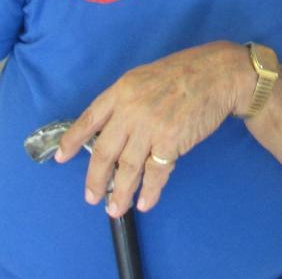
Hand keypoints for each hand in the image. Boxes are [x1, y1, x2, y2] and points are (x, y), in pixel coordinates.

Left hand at [55, 41, 249, 216]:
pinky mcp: (170, 142)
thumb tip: (114, 129)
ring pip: (127, 168)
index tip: (61, 158)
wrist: (220, 74)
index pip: (89, 119)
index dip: (73, 141)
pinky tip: (144, 202)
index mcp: (122, 90)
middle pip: (104, 151)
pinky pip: (155, 173)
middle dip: (95, 179)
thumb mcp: (146, 76)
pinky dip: (149, 191)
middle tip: (91, 196)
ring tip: (115, 208)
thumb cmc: (187, 71)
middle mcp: (130, 109)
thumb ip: (128, 100)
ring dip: (120, 192)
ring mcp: (150, 127)